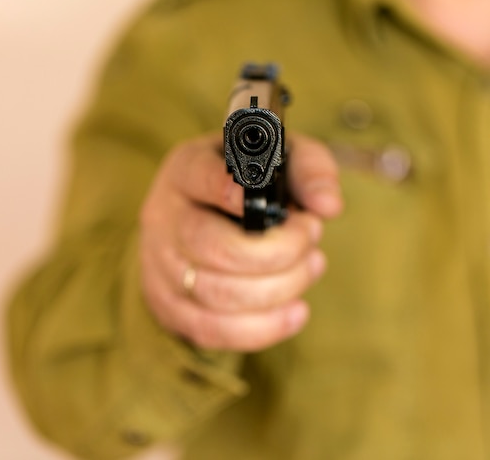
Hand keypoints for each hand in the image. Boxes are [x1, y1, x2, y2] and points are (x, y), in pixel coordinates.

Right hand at [139, 134, 342, 351]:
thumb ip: (310, 170)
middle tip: (312, 235)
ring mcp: (161, 267)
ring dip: (280, 288)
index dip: (231, 192)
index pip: (199, 179)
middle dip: (279, 252)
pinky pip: (212, 331)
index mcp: (186, 172)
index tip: (276, 207)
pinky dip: (263, 328)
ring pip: (217, 295)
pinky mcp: (170, 308)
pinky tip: (296, 311)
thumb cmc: (251, 187)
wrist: (209, 219)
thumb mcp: (280, 159)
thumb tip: (328, 206)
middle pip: (215, 248)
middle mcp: (164, 218)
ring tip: (312, 265)